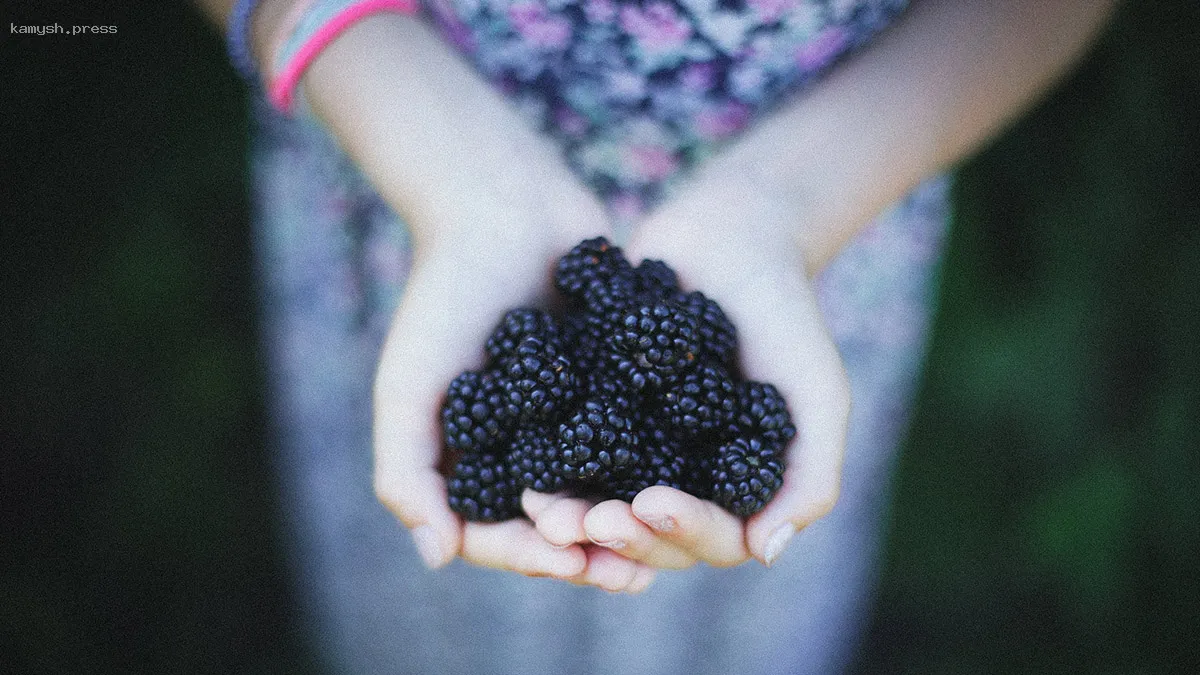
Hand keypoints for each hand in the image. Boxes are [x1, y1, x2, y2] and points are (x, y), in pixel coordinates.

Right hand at [319, 14, 657, 592]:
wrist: (504, 207)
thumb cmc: (444, 295)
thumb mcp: (409, 386)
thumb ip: (406, 472)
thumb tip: (437, 560)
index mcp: (470, 459)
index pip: (495, 533)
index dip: (529, 556)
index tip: (567, 563)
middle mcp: (522, 448)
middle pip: (557, 524)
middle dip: (591, 552)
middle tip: (630, 573)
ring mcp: (571, 419)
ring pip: (604, 491)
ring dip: (630, 522)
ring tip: (665, 540)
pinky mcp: (614, 387)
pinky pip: (639, 439)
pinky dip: (660, 465)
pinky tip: (694, 482)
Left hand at [522, 161, 850, 569]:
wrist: (732, 237)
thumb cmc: (786, 315)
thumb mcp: (818, 393)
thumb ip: (810, 476)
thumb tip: (765, 552)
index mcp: (739, 490)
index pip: (715, 539)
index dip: (682, 533)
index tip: (651, 505)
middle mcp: (686, 481)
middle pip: (652, 537)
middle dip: (621, 535)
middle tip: (588, 522)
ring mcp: (638, 451)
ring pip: (604, 507)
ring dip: (575, 518)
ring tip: (544, 511)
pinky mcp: (595, 415)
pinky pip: (567, 454)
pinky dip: (547, 470)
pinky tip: (521, 470)